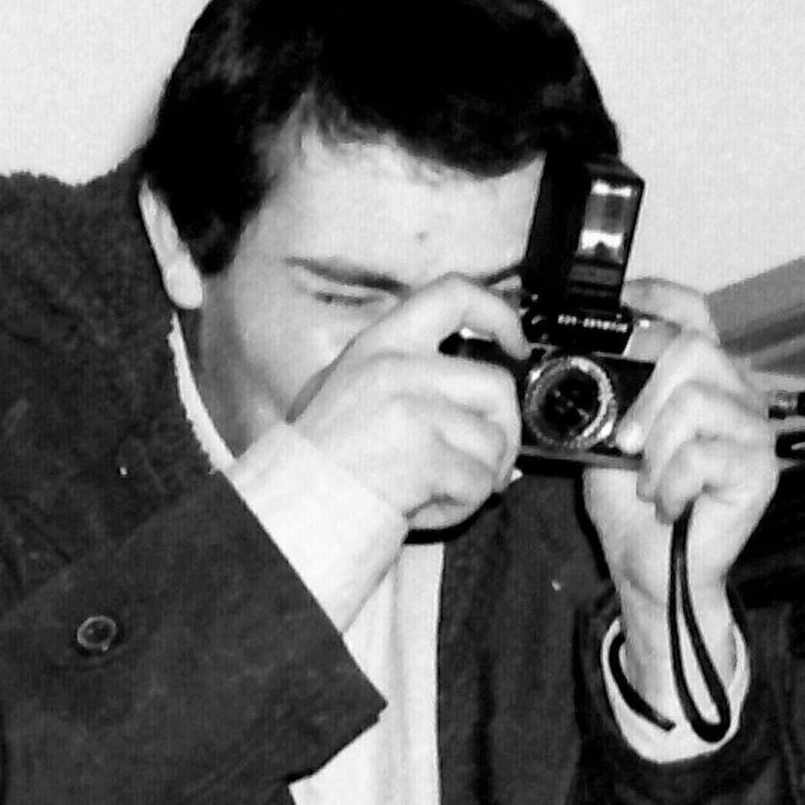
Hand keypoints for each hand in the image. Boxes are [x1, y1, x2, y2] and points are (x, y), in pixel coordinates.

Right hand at [286, 276, 529, 532]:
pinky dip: (460, 506)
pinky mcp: (425, 455)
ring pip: (493, 440)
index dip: (498, 315)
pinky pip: (477, 482)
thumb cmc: (315, 461)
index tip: (515, 345)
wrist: (288, 508)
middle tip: (485, 464)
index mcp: (380, 343)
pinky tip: (421, 509)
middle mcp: (397, 366)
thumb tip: (476, 404)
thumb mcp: (345, 390)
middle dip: (504, 432)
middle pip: (495, 384)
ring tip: (433, 492)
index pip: (452, 295)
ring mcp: (412, 409)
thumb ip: (407, 380)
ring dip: (475, 478)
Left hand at [584, 279, 777, 718]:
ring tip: (650, 483)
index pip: (692, 312)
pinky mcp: (760, 469)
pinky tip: (670, 504)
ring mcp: (753, 430)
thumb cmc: (632, 505)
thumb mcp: (605, 435)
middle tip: (625, 443)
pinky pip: (704, 454)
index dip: (658, 297)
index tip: (620, 304)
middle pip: (693, 350)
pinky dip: (672, 483)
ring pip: (696, 401)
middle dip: (646, 396)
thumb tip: (577, 355)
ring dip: (657, 449)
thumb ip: (607, 394)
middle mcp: (735, 393)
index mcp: (699, 377)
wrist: (649, 569)